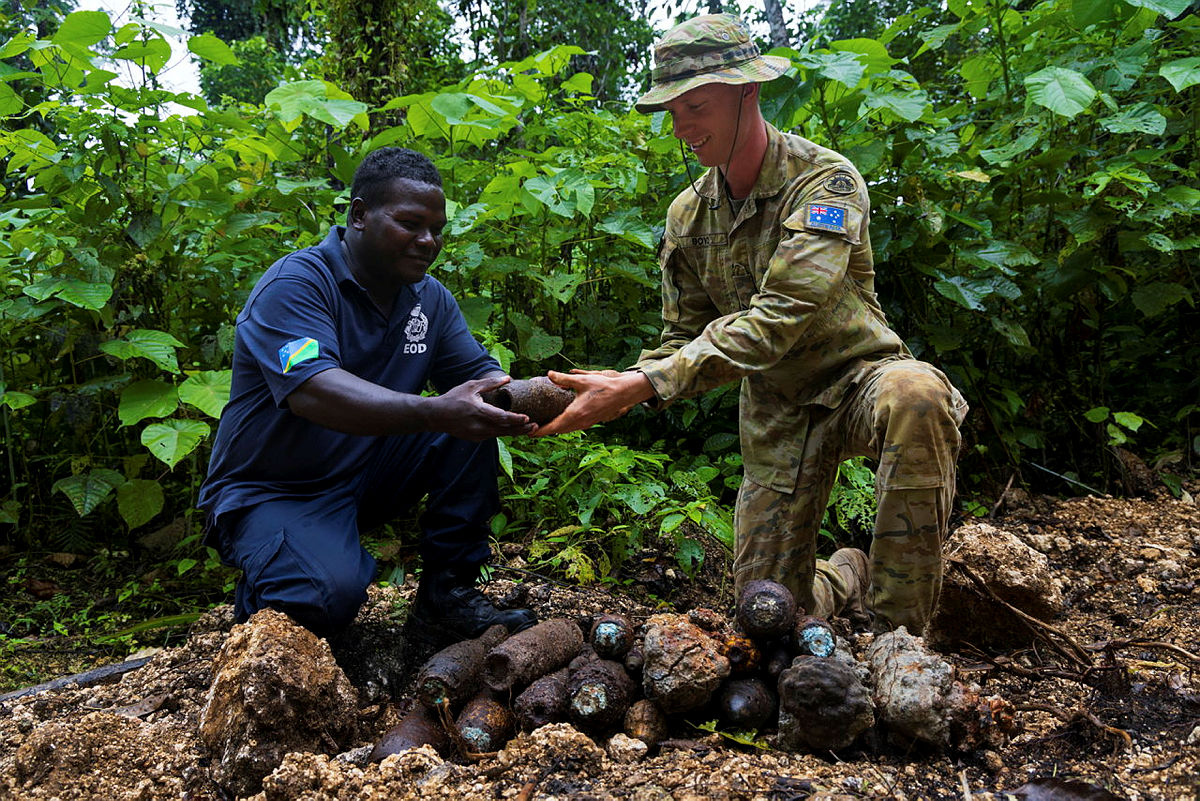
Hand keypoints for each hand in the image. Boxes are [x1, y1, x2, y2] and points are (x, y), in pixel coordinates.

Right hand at [431, 375, 537, 440]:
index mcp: (478, 411)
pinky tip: (514, 430)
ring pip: (501, 435)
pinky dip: (504, 433)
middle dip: (521, 429)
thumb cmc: (454, 398)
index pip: (501, 418)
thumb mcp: (471, 386)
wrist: (436, 416)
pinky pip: (493, 436)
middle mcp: (479, 426)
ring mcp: (477, 434)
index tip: (528, 418)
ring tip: (530, 429)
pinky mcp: (475, 438)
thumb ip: (490, 384)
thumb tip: (508, 378)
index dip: (515, 419)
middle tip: (536, 426)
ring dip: (515, 432)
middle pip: (505, 430)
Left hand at [530, 370, 654, 437]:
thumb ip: (564, 379)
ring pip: (566, 430)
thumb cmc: (603, 386)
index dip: (540, 431)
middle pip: (558, 431)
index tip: (529, 433)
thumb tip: (549, 374)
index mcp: (575, 414)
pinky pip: (574, 427)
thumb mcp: (581, 380)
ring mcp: (587, 424)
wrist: (623, 393)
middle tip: (531, 429)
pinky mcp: (591, 422)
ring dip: (555, 429)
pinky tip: (561, 421)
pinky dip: (564, 426)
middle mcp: (580, 422)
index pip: (554, 427)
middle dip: (545, 431)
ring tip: (543, 426)